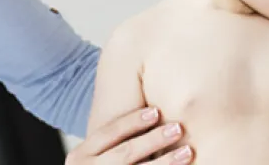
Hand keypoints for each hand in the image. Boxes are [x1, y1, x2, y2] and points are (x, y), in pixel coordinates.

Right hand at [65, 107, 193, 163]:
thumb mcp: (96, 156)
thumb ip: (115, 140)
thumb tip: (154, 108)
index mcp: (80, 156)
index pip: (109, 133)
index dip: (132, 121)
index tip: (156, 111)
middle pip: (125, 152)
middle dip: (153, 140)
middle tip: (178, 128)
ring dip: (166, 162)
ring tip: (187, 151)